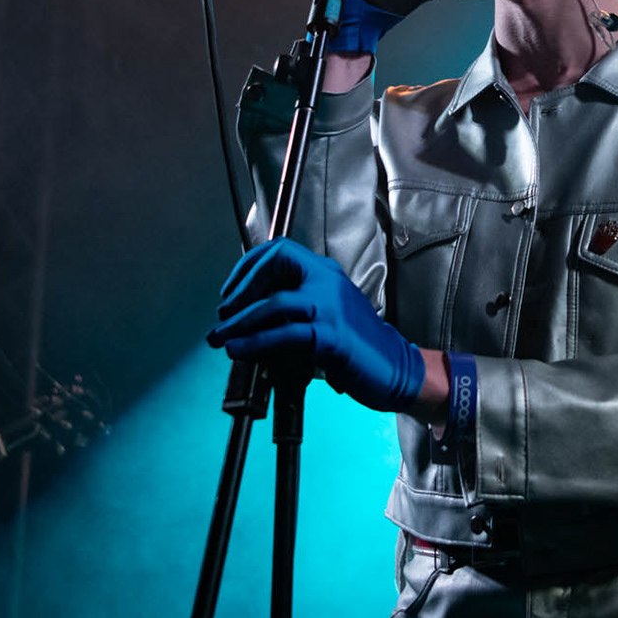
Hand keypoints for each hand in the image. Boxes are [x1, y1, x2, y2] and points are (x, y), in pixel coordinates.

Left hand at [207, 238, 424, 412]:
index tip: (231, 291)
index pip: (279, 250)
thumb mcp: (328, 312)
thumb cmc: (359, 345)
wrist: (396, 368)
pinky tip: (240, 350)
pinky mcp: (332, 337)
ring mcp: (331, 308)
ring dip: (239, 322)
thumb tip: (249, 313)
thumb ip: (296, 306)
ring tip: (221, 338)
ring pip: (273, 304)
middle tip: (222, 314)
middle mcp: (327, 282)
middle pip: (273, 265)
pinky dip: (255, 343)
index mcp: (325, 273)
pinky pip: (284, 335)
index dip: (248, 266)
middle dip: (239, 289)